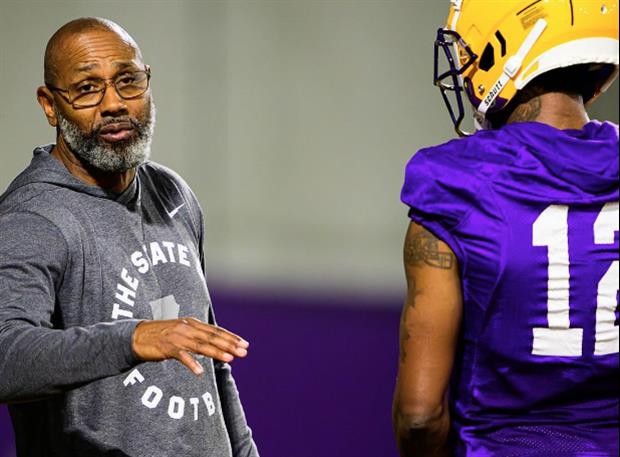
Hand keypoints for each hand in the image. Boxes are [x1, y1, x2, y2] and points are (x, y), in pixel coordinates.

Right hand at [132, 318, 249, 375]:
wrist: (137, 336)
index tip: (244, 343)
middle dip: (230, 344)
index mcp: (192, 323)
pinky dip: (191, 364)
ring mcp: (177, 337)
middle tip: (244, 351)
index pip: (216, 330)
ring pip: (201, 345)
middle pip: (212, 337)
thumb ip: (198, 336)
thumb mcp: (182, 331)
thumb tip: (216, 344)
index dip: (231, 337)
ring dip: (216, 352)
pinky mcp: (167, 347)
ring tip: (230, 358)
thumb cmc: (162, 336)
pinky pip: (182, 356)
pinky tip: (200, 372)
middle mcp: (187, 328)